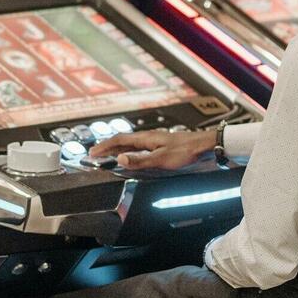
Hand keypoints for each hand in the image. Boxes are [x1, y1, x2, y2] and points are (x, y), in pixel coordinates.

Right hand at [88, 129, 217, 170]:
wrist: (204, 146)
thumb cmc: (185, 151)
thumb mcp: (161, 159)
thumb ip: (140, 160)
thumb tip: (120, 159)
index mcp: (146, 138)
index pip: (119, 140)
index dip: (104, 147)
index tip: (92, 153)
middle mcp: (148, 137)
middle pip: (123, 140)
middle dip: (108, 147)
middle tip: (95, 154)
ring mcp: (154, 140)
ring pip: (131, 143)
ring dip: (118, 148)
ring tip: (108, 155)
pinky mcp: (161, 145)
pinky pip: (139, 146)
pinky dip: (129, 151)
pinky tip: (132, 155)